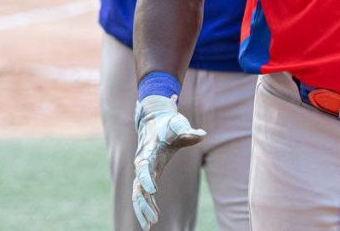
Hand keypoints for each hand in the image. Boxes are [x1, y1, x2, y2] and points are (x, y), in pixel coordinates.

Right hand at [132, 95, 205, 229]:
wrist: (155, 120)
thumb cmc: (168, 123)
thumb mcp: (178, 124)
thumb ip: (188, 131)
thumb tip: (202, 134)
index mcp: (149, 151)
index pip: (143, 167)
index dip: (146, 179)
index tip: (153, 191)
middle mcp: (142, 163)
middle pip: (138, 187)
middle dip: (144, 204)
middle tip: (153, 220)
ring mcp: (143, 170)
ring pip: (138, 194)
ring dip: (142, 209)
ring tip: (149, 226)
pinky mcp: (147, 174)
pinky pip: (144, 193)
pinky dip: (148, 204)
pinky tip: (155, 216)